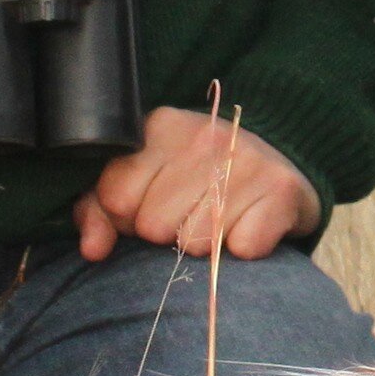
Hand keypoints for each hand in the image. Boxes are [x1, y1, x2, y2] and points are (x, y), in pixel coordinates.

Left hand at [75, 106, 318, 264]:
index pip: (116, 198)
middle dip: (165, 234)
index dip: (126, 217)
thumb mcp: (144, 179)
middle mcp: (203, 136)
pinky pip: (242, 249)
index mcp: (160, 126)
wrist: (280, 158)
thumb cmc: (198, 176)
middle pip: (154, 226)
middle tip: (187, 216)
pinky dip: (244, 249)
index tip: (149, 206)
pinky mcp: (281, 190)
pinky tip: (246, 226)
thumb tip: (93, 249)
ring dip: (204, 246)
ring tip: (216, 221)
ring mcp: (245, 160)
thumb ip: (102, 209)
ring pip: (196, 243)